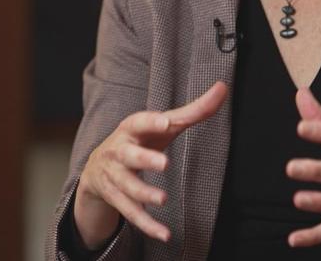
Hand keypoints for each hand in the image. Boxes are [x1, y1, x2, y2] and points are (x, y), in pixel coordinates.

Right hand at [74, 81, 227, 246]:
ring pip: (127, 187)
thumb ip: (193, 110)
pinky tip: (165, 234)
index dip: (151, 122)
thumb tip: (223, 88)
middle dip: (145, 159)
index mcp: (130, 129)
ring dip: (144, 194)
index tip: (166, 122)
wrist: (97, 167)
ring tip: (163, 199)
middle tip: (164, 163)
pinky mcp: (116, 199)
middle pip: (129, 155)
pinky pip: (131, 214)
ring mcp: (115, 176)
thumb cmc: (139, 140)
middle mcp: (118, 151)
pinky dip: (147, 225)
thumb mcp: (162, 125)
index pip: (139, 122)